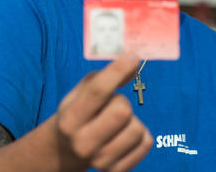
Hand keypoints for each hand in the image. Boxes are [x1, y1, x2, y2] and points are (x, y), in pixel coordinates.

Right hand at [53, 53, 152, 171]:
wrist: (69, 150)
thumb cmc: (79, 113)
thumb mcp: (81, 93)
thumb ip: (104, 77)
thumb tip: (133, 64)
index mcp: (69, 120)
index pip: (98, 91)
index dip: (118, 69)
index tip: (132, 56)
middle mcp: (83, 144)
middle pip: (122, 111)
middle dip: (122, 101)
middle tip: (113, 104)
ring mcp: (101, 161)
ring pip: (137, 128)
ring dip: (132, 120)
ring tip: (117, 123)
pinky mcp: (117, 171)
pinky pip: (146, 143)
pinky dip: (140, 135)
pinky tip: (124, 135)